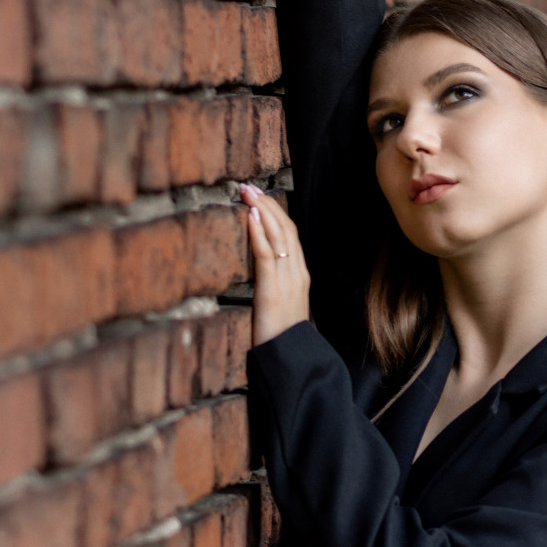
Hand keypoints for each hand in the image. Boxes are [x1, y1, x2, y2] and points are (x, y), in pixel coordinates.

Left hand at [240, 183, 310, 345]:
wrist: (289, 360)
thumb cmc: (280, 338)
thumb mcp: (280, 306)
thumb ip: (274, 285)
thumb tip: (259, 269)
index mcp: (299, 275)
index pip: (290, 234)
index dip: (275, 212)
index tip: (258, 195)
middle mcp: (297, 273)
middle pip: (286, 228)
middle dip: (267, 203)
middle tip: (249, 185)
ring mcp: (288, 280)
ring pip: (279, 236)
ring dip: (262, 210)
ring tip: (248, 192)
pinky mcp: (273, 290)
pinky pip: (267, 255)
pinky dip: (259, 233)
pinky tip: (251, 216)